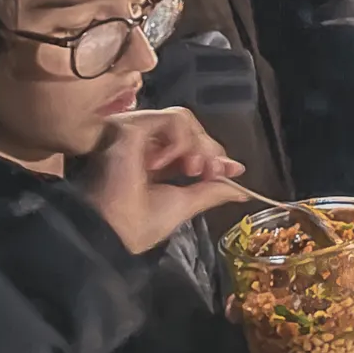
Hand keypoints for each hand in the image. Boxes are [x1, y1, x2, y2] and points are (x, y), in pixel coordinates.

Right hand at [80, 108, 248, 254]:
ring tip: (194, 170)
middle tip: (211, 173)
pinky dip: (182, 140)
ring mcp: (133, 131)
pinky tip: (170, 163)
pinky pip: (172, 119)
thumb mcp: (185, 204)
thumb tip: (242, 191)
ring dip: (198, 144)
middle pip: (190, 128)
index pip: (189, 143)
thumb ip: (211, 192)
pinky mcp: (129, 125)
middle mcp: (141, 143)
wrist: (111, 233)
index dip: (213, 153)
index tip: (233, 170)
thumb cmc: (138, 224)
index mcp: (152, 161)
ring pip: (183, 120)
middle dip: (209, 150)